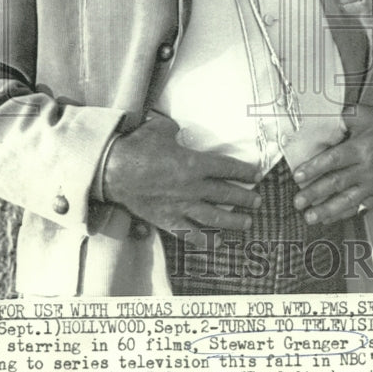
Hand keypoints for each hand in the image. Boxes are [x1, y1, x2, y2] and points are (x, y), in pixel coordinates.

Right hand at [104, 112, 261, 246]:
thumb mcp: (161, 129)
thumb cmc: (137, 147)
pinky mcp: (168, 220)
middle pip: (227, 194)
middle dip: (246, 198)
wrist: (113, 171)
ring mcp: (182, 206)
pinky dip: (205, 240)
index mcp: (194, 163)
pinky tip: (218, 242)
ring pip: (215, 217)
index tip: (256, 174)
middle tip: (258, 201)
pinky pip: (190, 233)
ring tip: (246, 223)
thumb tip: (178, 130)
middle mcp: (193, 187)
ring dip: (233, 220)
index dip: (244, 171)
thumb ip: (175, 130)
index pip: (227, 168)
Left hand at [291, 104, 372, 225]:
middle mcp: (367, 168)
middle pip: (337, 183)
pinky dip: (344, 214)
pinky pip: (360, 207)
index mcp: (361, 148)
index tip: (298, 176)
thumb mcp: (364, 114)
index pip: (333, 160)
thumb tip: (319, 120)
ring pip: (348, 200)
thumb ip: (341, 117)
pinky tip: (330, 218)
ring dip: (327, 211)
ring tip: (310, 217)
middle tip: (298, 202)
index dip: (314, 168)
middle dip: (315, 194)